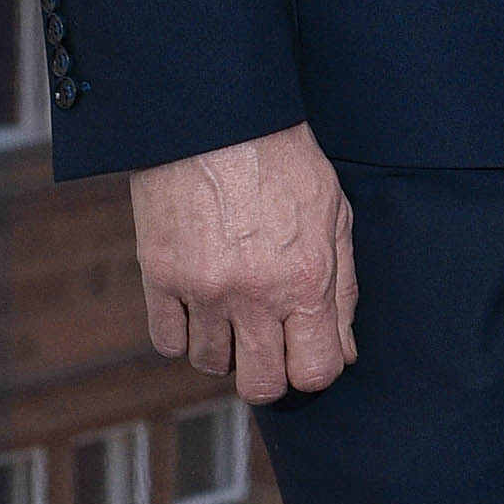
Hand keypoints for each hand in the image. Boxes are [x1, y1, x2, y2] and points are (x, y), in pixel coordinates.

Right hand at [130, 120, 357, 402]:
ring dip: (225, 348)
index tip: (309, 351)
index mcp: (306, 280)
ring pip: (211, 365)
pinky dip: (184, 333)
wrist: (216, 117)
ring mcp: (203, 290)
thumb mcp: (335, 215)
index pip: (316, 372)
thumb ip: (342, 290)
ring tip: (234, 309)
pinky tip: (199, 304)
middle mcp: (255, 295)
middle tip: (270, 342)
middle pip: (261, 386)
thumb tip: (344, 351)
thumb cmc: (283, 159)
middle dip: (270, 373)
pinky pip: (167, 342)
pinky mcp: (159, 277)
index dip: (315, 369)